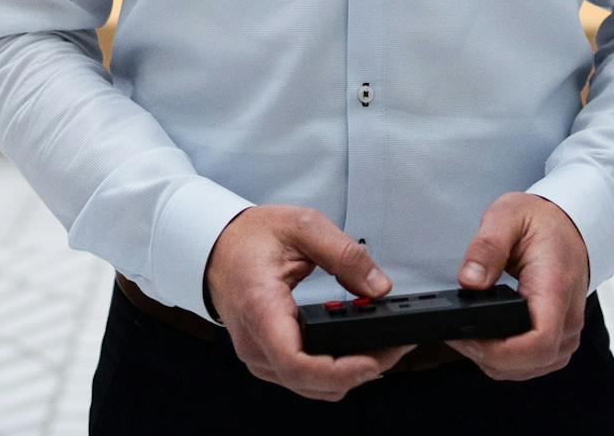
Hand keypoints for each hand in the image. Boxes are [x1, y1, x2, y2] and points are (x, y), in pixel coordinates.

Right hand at [203, 205, 415, 400]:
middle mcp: (256, 343)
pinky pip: (303, 379)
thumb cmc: (249, 237)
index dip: (339, 370)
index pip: (297, 362)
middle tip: (397, 348)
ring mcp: (258, 356)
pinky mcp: (266, 358)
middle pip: (311, 383)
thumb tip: (379, 287)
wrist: (216, 246)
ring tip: (383, 349)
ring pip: (310, 388)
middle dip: (360, 372)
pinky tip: (355, 354)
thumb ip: (344, 254)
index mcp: (261, 308)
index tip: (373, 360)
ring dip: (350, 376)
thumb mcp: (302, 226)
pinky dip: (333, 373)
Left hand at [446, 193, 589, 380]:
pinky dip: (507, 361)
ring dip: (495, 361)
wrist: (568, 225)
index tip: (469, 336)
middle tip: (456, 333)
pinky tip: (488, 342)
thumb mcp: (507, 216)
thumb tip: (470, 281)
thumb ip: (487, 246)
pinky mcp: (560, 338)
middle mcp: (568, 318)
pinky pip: (534, 364)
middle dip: (488, 356)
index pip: (539, 342)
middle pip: (531, 362)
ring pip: (530, 369)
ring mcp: (567, 332)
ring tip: (467, 336)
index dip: (500, 351)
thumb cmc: (542, 221)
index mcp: (555, 289)